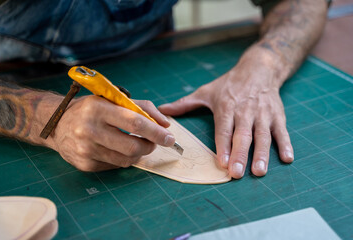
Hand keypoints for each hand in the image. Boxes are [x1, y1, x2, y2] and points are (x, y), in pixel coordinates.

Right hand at [48, 96, 173, 171]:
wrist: (56, 124)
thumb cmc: (90, 109)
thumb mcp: (113, 99)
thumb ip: (142, 107)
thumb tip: (166, 124)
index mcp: (98, 108)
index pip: (134, 122)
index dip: (156, 132)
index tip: (169, 137)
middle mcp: (89, 130)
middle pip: (132, 146)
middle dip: (150, 146)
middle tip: (154, 142)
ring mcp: (85, 150)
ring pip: (126, 160)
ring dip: (139, 153)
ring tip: (139, 145)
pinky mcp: (84, 164)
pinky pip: (115, 165)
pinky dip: (124, 158)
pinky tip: (120, 149)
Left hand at [159, 47, 293, 178]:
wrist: (258, 69)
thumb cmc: (229, 84)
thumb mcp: (206, 91)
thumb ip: (185, 104)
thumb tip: (161, 111)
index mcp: (227, 107)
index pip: (224, 129)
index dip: (223, 146)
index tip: (222, 162)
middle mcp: (245, 111)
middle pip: (243, 135)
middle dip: (241, 154)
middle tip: (238, 173)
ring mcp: (263, 114)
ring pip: (263, 135)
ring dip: (263, 154)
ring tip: (260, 171)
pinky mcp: (277, 115)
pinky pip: (282, 131)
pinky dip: (286, 144)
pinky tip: (288, 159)